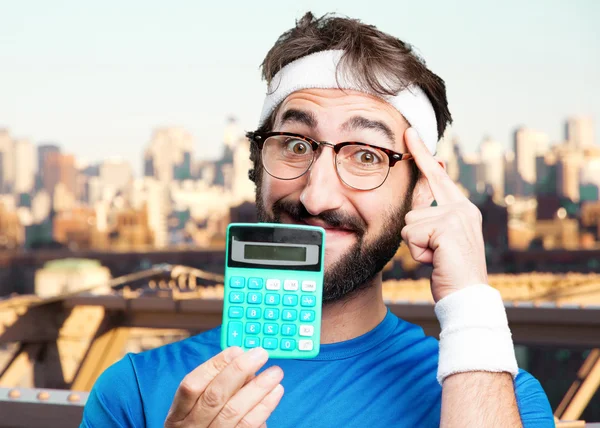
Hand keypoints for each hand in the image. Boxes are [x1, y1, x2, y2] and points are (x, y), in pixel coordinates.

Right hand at [164, 347, 283, 427]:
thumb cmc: (205, 425)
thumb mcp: (199, 408)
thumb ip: (219, 386)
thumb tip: (245, 364)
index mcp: (178, 414)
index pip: (191, 385)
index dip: (214, 365)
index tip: (237, 350)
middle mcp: (191, 427)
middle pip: (214, 396)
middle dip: (240, 370)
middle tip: (261, 354)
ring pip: (234, 411)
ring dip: (258, 388)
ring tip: (275, 372)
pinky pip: (249, 425)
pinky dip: (265, 406)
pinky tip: (275, 392)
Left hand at [401, 127, 487, 302]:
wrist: (467, 296)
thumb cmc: (450, 271)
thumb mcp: (439, 240)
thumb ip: (430, 219)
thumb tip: (415, 203)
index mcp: (461, 208)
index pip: (437, 176)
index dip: (422, 154)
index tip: (410, 133)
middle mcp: (462, 208)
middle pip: (417, 200)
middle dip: (417, 220)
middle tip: (426, 210)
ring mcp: (457, 216)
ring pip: (409, 222)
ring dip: (415, 245)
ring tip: (436, 257)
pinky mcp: (448, 227)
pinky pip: (411, 234)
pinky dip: (417, 252)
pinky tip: (436, 260)